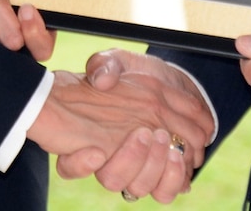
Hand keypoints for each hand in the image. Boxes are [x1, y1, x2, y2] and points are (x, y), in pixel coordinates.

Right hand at [56, 50, 215, 198]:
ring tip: (165, 141)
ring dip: (155, 166)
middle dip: (131, 160)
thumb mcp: (116, 60)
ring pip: (140, 187)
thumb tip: (102, 80)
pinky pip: (165, 191)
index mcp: (91, 137)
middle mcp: (112, 158)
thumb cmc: (134, 72)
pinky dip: (174, 178)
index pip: (71, 166)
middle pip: (113, 179)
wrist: (163, 77)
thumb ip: (104, 66)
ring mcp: (138, 168)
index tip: (96, 150)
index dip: (78, 164)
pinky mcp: (164, 172)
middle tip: (147, 133)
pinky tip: (179, 156)